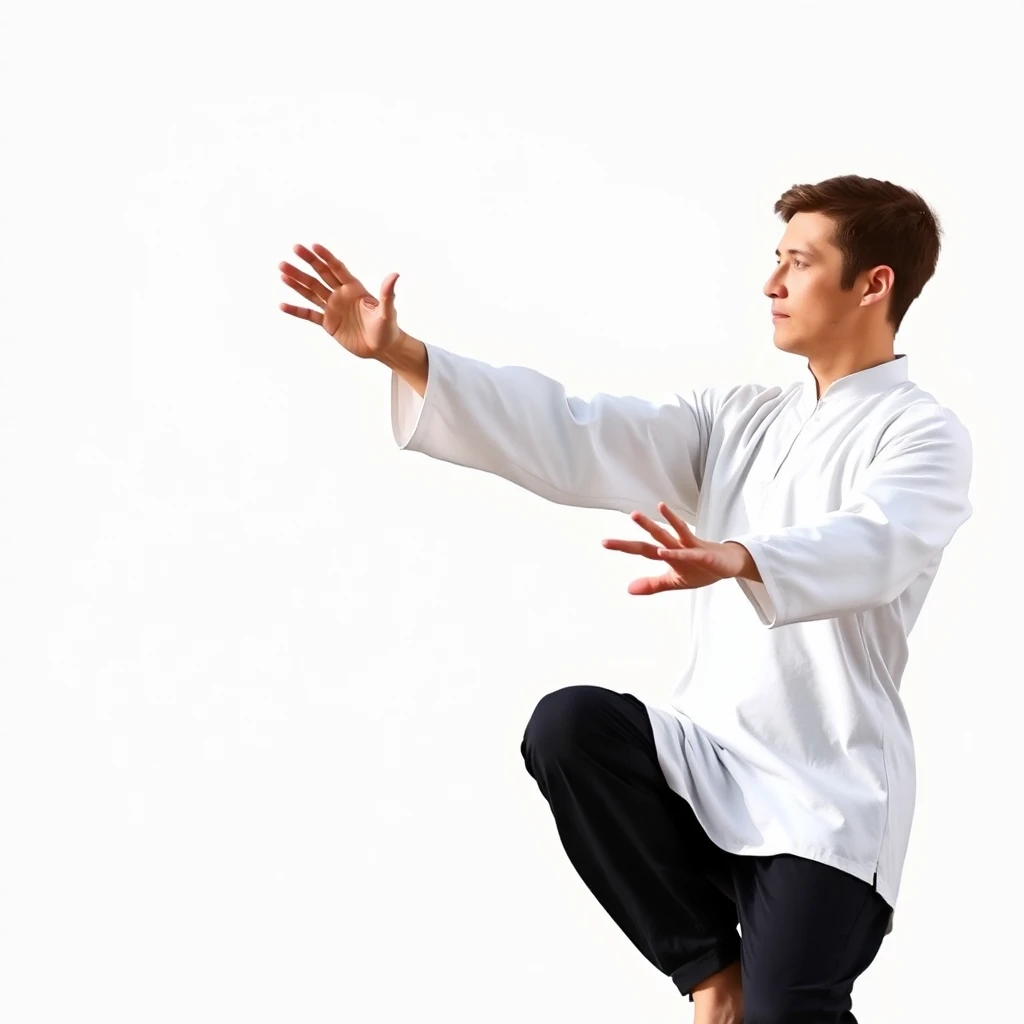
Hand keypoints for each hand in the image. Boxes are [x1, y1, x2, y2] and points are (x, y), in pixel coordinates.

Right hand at [279, 243, 401, 358]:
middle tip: (293, 249)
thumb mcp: (387, 311)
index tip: (313, 245)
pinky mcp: (328, 323)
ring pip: (311, 292)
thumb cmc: (388, 328)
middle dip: (307, 263)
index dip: (326, 257)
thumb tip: (395, 275)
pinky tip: (283, 305)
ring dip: (297, 282)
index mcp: (354, 288)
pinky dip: (296, 311)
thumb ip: (387, 294)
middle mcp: (341, 295)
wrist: (382, 348)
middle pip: (320, 275)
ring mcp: (333, 308)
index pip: (337, 269)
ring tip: (282, 271)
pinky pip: (309, 315)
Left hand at [602, 502, 753, 594]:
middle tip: (617, 529)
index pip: (641, 548)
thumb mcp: (673, 581)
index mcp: (667, 553)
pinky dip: (675, 554)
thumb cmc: (700, 570)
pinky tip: (662, 552)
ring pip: (669, 535)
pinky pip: (687, 553)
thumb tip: (628, 589)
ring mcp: (689, 548)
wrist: (729, 565)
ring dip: (654, 525)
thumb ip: (652, 584)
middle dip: (636, 532)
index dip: (623, 546)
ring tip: (637, 515)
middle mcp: (675, 546)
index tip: (604, 542)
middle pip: (653, 537)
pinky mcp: (702, 555)